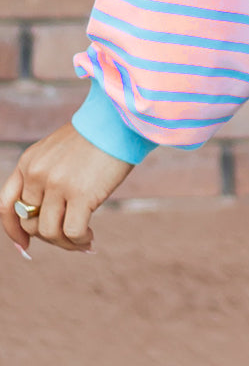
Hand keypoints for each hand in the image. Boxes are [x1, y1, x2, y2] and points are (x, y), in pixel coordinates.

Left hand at [0, 123, 135, 256]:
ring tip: (84, 240)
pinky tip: (91, 237)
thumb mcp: (58, 152)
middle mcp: (37, 174)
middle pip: (31, 223)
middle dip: (50, 236)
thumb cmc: (95, 136)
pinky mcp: (80, 194)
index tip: (24, 246)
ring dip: (66, 243)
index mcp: (28, 162)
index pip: (7, 205)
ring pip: (49, 232)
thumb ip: (45, 177)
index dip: (13, 230)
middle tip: (71, 237)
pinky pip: (72, 232)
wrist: (119, 120)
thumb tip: (44, 217)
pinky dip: (80, 241)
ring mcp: (57, 184)